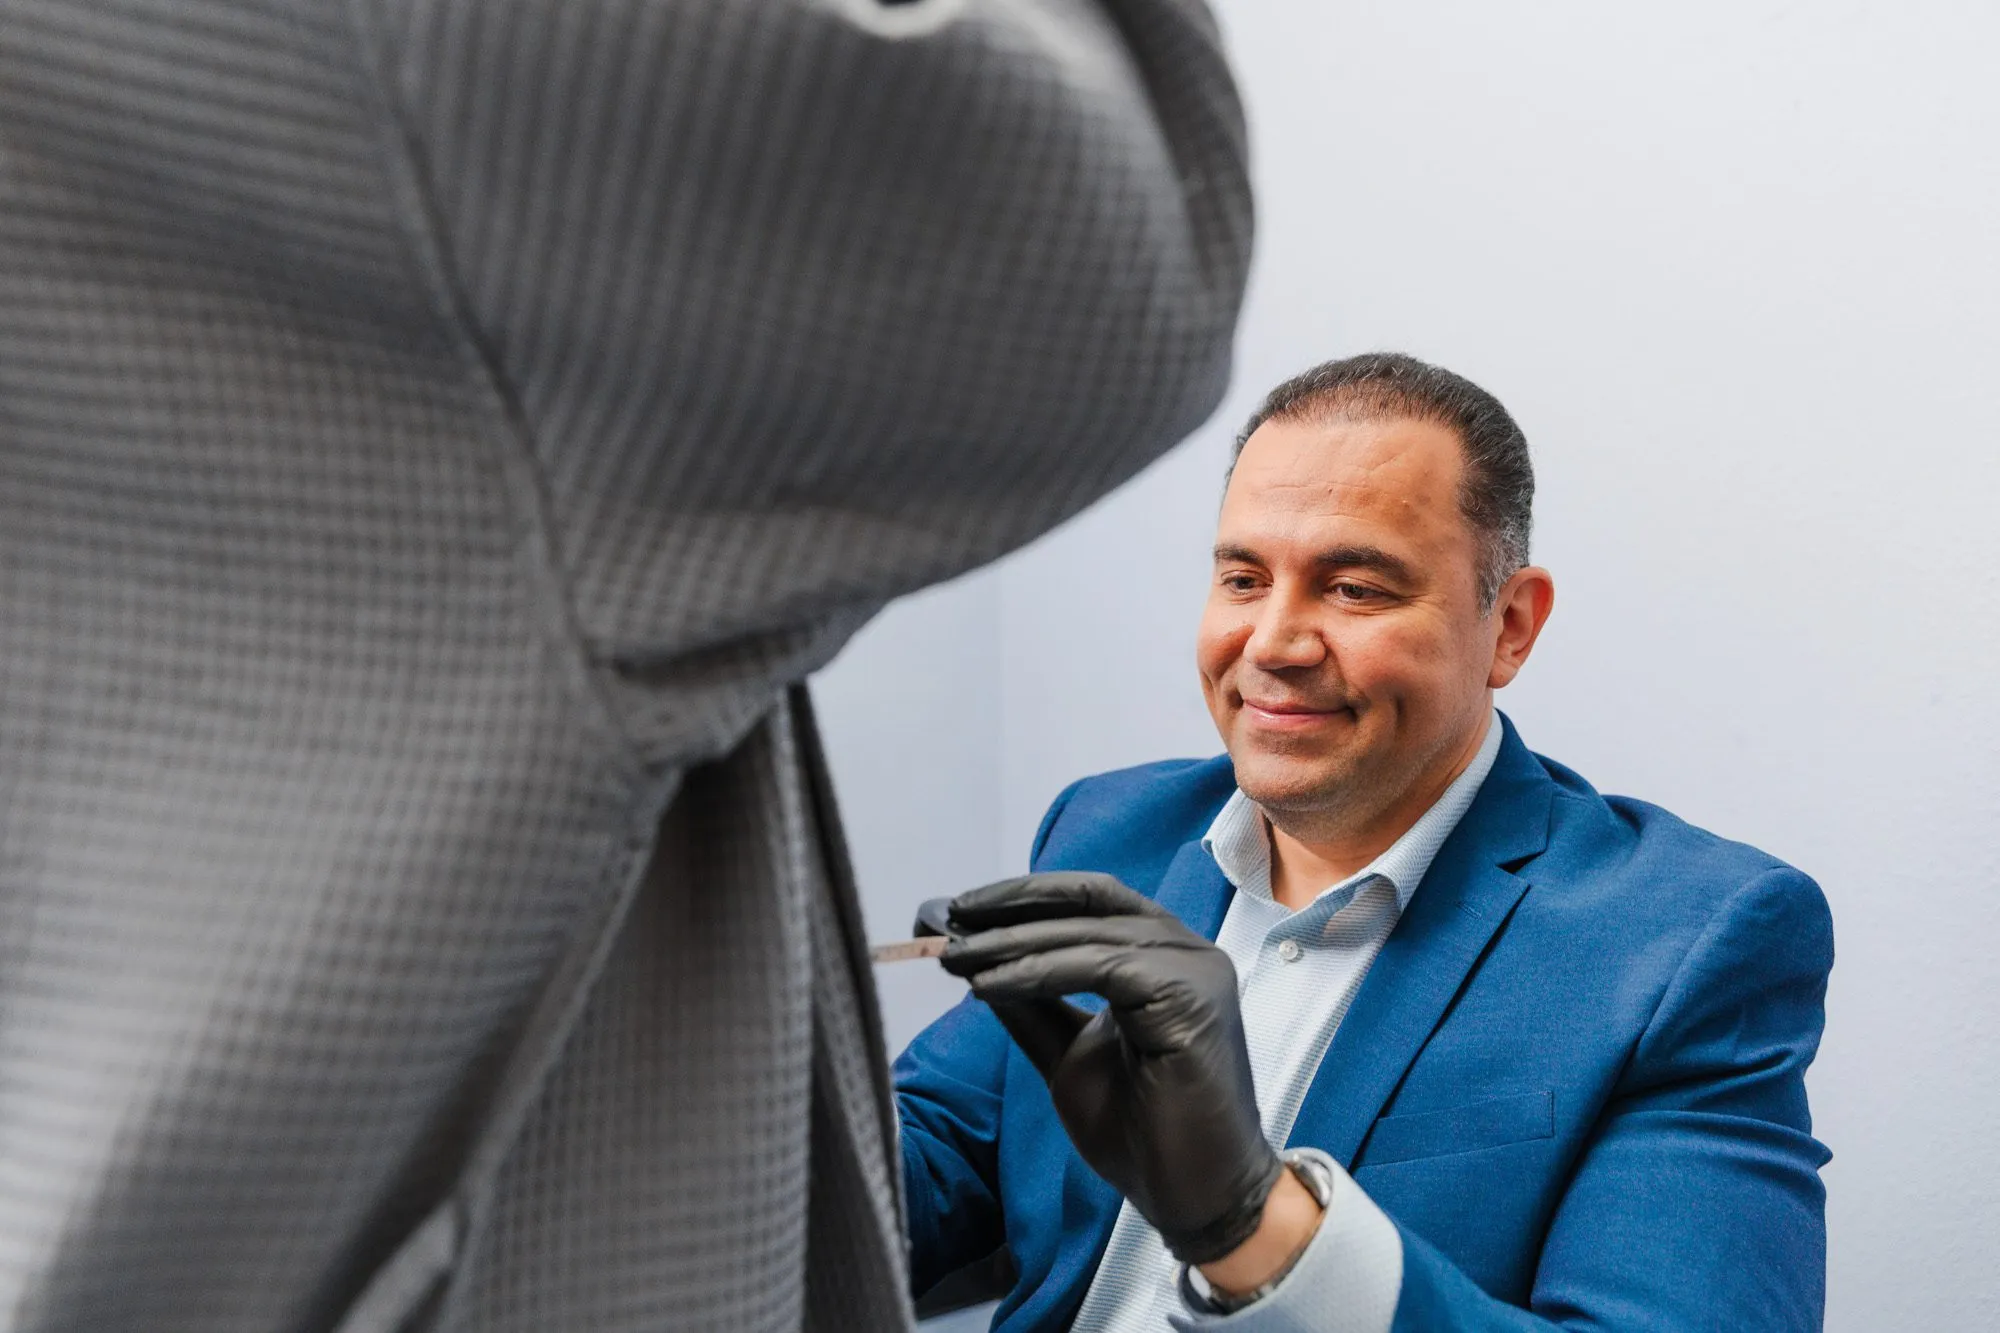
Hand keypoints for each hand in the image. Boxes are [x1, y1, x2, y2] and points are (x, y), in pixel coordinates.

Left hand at [940, 872, 1283, 1264]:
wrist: (1194, 1198)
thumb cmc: (1141, 1132)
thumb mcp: (1068, 1054)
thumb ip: (1034, 1005)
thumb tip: (976, 962)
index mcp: (1164, 954)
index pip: (1091, 898)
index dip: (1024, 897)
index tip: (960, 912)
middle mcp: (1186, 948)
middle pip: (1088, 901)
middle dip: (1010, 909)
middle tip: (948, 923)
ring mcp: (1194, 968)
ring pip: (1087, 933)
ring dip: (1012, 944)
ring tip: (956, 960)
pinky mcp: (1189, 996)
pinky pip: (1098, 968)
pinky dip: (1035, 974)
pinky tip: (987, 989)